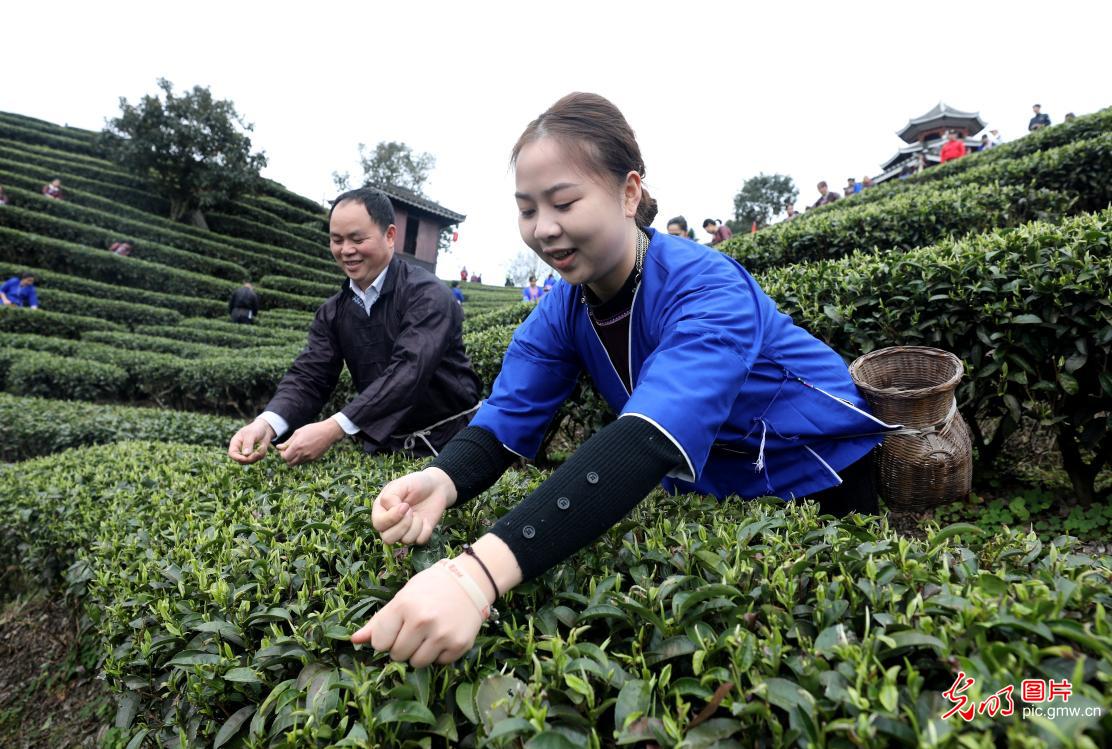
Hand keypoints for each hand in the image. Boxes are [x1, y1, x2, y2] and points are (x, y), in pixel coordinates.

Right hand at [227, 418, 275, 464]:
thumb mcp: (251, 434)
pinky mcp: (255, 455)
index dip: (237, 458)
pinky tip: (263, 446)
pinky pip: (258, 458)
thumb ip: (248, 444)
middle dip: (250, 459)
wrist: (265, 428)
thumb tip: (246, 454)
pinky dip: (262, 453)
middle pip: (241, 460)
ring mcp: (247, 453)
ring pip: (251, 461)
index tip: (245, 458)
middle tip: (258, 453)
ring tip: (262, 446)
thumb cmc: (255, 429)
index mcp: (235, 443)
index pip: (232, 453)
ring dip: (258, 455)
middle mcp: (240, 449)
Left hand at [275, 418, 343, 465]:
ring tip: (297, 451)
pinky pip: (304, 462)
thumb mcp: (298, 432)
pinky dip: (302, 458)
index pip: (284, 457)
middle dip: (287, 458)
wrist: (328, 432)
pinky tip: (305, 450)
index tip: (284, 450)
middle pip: (289, 463)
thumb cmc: (313, 429)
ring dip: (294, 459)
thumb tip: (278, 447)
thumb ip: (288, 441)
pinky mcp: (314, 458)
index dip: (282, 454)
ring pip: (297, 463)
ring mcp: (309, 457)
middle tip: (289, 451)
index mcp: (297, 446)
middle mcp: (302, 454)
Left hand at [351, 562, 482, 666]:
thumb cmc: (431, 588)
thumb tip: (354, 641)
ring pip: (418, 663)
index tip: (396, 630)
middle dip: (402, 647)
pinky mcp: (459, 645)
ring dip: (420, 653)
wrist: (471, 581)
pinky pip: (439, 663)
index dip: (386, 639)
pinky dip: (439, 654)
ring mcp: (442, 635)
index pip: (380, 643)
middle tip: (414, 631)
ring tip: (428, 635)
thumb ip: (379, 621)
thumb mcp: (402, 598)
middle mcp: (422, 622)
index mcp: (404, 606)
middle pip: (398, 656)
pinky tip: (444, 636)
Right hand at [372, 468, 455, 545]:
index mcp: (381, 510)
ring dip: (415, 526)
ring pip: (405, 541)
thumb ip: (390, 497)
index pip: (378, 524)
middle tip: (411, 511)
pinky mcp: (418, 535)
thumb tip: (393, 511)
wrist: (436, 487)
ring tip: (418, 514)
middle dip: (403, 525)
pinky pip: (419, 541)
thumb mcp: (400, 484)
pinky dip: (425, 530)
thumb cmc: (416, 484)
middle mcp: (390, 524)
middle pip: (388, 538)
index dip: (391, 518)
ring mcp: (404, 531)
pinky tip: (426, 520)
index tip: (405, 505)